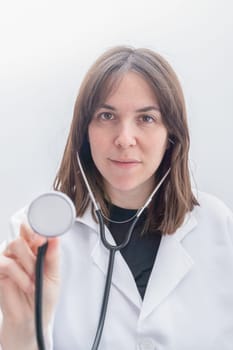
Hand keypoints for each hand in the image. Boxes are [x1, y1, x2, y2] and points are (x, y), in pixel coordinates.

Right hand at [0, 223, 59, 348]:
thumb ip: (53, 255)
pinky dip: (18, 274)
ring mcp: (10, 259)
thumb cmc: (44, 297)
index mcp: (37, 249)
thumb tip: (55, 237)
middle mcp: (23, 252)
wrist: (32, 319)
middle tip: (39, 247)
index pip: (35, 229)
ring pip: (15, 244)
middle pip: (23, 231)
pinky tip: (26, 285)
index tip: (46, 233)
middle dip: (33, 237)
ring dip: (28, 261)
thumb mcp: (53, 275)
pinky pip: (5, 263)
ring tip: (34, 278)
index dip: (39, 226)